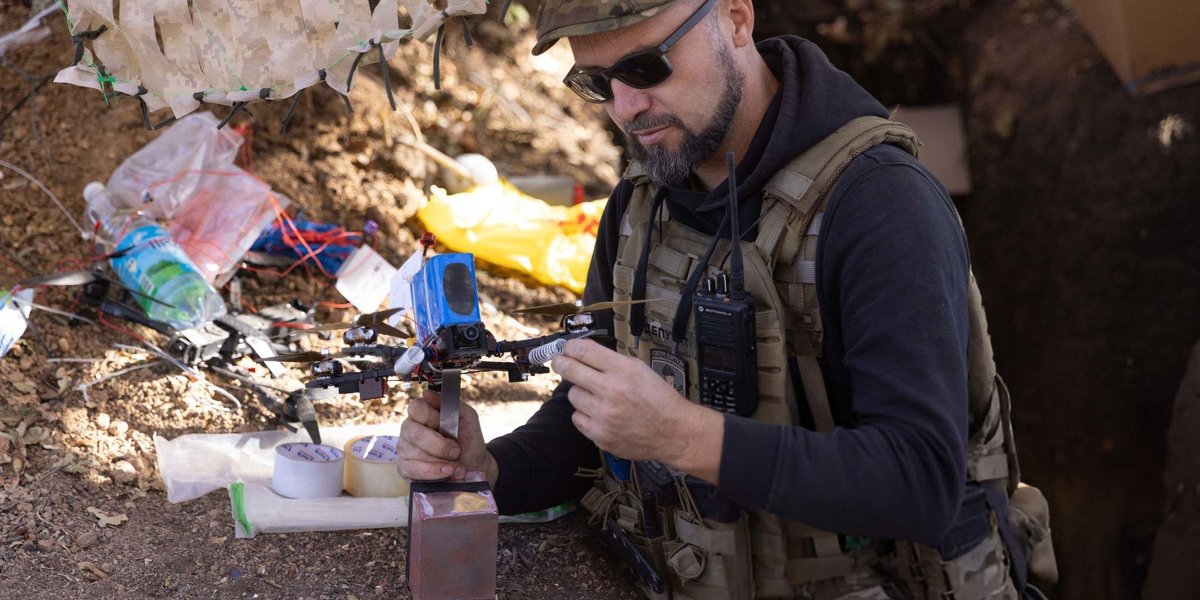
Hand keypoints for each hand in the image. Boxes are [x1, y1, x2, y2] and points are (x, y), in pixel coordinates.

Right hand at [397, 389, 496, 483]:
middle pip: (413, 432)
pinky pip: (412, 470)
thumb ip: (452, 403)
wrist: (474, 466)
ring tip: (457, 466)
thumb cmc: (468, 441)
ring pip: (414, 453)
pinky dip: (432, 472)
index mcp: (422, 414)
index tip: (450, 428)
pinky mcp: (405, 469)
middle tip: (456, 451)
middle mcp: (409, 430)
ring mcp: (405, 450)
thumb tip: (427, 394)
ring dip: (440, 461)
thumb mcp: (468, 418)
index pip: (415, 408)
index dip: (432, 418)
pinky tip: (446, 473)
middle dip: (439, 445)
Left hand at [551, 339, 723, 480]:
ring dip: (581, 393)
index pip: (583, 350)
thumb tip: (582, 353)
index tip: (567, 348)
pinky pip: (577, 418)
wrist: (673, 431)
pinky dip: (585, 415)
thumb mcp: (639, 368)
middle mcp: (611, 390)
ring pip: (573, 395)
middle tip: (561, 363)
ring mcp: (604, 415)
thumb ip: (611, 361)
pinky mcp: (600, 435)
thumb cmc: (658, 398)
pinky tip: (599, 414)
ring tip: (598, 397)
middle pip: (569, 369)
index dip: (570, 347)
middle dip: (561, 363)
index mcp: (623, 370)